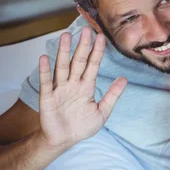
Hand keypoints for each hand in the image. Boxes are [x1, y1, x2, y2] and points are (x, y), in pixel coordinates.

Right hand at [38, 27, 126, 147]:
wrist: (64, 140)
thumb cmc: (82, 126)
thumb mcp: (102, 111)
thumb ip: (112, 95)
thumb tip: (124, 79)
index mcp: (86, 87)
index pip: (93, 65)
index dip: (97, 52)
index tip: (101, 37)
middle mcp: (73, 84)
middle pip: (78, 61)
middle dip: (82, 46)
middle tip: (86, 30)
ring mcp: (60, 89)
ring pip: (62, 67)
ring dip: (63, 52)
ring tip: (66, 36)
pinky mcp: (47, 98)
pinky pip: (46, 82)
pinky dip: (44, 71)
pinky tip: (44, 58)